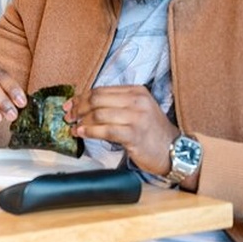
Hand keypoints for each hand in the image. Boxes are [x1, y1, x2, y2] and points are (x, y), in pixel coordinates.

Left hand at [64, 85, 178, 175]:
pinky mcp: (134, 134)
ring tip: (73, 127)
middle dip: (78, 108)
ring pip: (99, 114)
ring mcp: (137, 117)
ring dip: (81, 121)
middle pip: (97, 100)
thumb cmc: (150, 132)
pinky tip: (81, 134)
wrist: (174, 151)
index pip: (100, 90)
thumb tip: (82, 105)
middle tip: (68, 116)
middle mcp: (137, 101)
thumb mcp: (136, 110)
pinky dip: (89, 132)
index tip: (69, 105)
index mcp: (136, 91)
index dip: (81, 97)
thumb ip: (114, 104)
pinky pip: (105, 130)